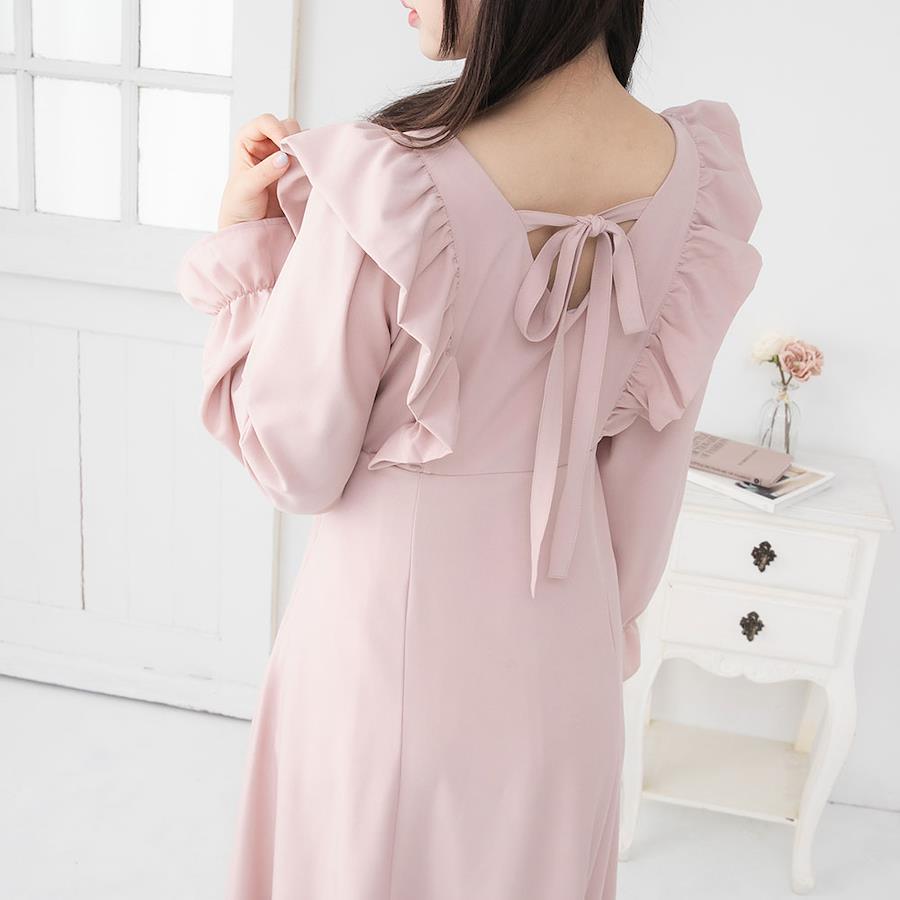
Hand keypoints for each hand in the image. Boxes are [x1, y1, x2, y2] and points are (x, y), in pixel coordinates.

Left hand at [217, 114, 301, 230]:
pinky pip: (308, 159)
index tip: (284, 146)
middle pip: (287, 127)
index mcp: (248, 140)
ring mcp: (282, 156)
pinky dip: (310, 164)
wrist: (250, 226)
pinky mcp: (296, 170)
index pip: (265, 122)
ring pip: (300, 141)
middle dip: (293, 140)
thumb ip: (264, 172)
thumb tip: (283, 158)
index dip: (277, 130)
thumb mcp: (247, 188)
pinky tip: (307, 175)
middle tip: (294, 160)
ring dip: (303, 152)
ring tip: (301, 169)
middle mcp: (266, 144)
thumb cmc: (239, 205)